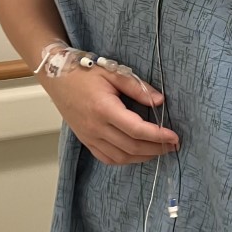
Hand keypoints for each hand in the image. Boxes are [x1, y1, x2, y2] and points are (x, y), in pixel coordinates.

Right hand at [42, 65, 179, 164]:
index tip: (174, 136)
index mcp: (104, 109)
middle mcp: (96, 127)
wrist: (57, 76)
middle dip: (155, 149)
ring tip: (159, 150)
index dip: (158, 136)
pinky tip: (137, 154)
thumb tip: (159, 100)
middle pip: (131, 147)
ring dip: (142, 157)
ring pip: (120, 157)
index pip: (137, 130)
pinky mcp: (85, 140)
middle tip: (172, 145)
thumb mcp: (114, 73)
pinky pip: (107, 158)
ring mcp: (89, 136)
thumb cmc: (84, 72)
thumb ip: (138, 88)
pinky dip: (125, 159)